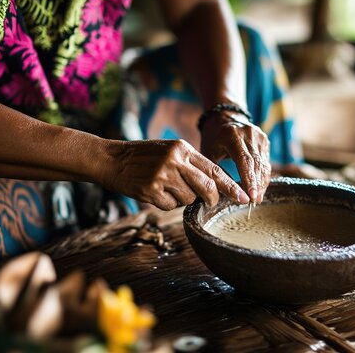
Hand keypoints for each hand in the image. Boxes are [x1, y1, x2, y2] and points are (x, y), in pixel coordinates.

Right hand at [103, 139, 249, 209]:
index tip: (243, 197)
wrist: (111, 159)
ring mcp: (163, 175)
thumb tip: (214, 186)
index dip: (231, 186)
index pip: (214, 170)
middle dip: (212, 199)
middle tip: (210, 203)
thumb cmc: (143, 156)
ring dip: (181, 199)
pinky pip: (170, 206)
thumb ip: (190, 164)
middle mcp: (175, 160)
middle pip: (207, 187)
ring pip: (188, 199)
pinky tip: (154, 192)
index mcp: (183, 148)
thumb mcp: (169, 150)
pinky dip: (166, 204)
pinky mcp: (151, 190)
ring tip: (166, 188)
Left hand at [199, 111, 270, 202]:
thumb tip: (224, 196)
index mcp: (232, 135)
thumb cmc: (212, 139)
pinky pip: (265, 161)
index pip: (244, 160)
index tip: (251, 197)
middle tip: (253, 202)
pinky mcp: (264, 140)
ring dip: (261, 183)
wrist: (223, 117)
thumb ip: (215, 172)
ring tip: (256, 199)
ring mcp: (259, 135)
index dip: (249, 180)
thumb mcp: (207, 153)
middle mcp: (248, 133)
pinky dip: (262, 176)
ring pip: (264, 164)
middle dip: (256, 185)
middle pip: (257, 164)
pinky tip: (258, 188)